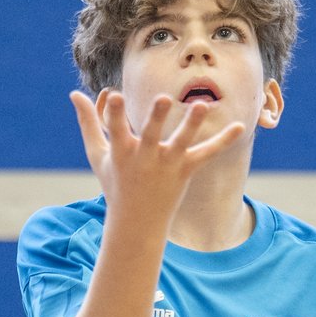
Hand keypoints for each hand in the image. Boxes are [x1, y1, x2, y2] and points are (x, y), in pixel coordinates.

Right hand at [69, 90, 245, 221]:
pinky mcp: (186, 170)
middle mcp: (144, 157)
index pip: (115, 128)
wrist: (136, 223)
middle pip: (151, 133)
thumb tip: (74, 93)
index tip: (112, 94)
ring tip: (202, 105)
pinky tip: (241, 126)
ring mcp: (167, 164)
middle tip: (163, 99)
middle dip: (156, 117)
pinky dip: (223, 141)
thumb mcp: (98, 156)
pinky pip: (207, 154)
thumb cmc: (115, 183)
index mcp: (121, 152)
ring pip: (182, 141)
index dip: (113, 112)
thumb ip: (89, 123)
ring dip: (192, 124)